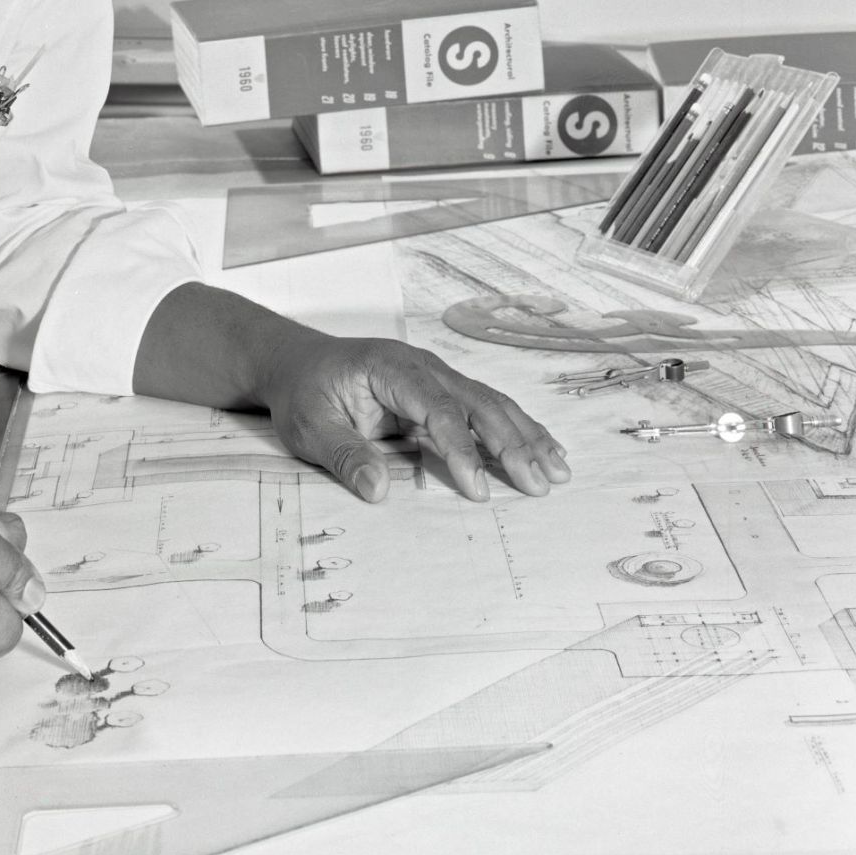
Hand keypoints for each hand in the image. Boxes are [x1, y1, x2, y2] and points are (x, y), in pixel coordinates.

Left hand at [258, 328, 569, 503]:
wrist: (297, 362)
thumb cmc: (303, 392)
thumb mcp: (308, 427)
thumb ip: (344, 456)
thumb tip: (378, 492)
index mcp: (391, 368)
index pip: (436, 407)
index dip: (460, 447)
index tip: (479, 487)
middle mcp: (423, 367)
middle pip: (477, 402)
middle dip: (512, 444)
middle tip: (540, 484)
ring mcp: (436, 376)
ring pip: (491, 404)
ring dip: (526, 437)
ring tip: (558, 472)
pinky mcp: (441, 392)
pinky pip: (485, 409)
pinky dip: (517, 430)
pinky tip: (544, 450)